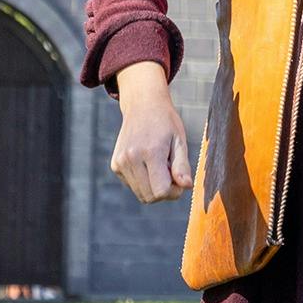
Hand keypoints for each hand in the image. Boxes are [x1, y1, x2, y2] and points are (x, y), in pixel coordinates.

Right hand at [111, 61, 194, 203]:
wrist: (143, 105)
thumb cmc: (166, 122)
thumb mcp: (179, 140)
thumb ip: (182, 165)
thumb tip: (186, 186)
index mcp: (150, 152)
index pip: (161, 191)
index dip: (174, 191)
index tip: (180, 178)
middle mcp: (131, 158)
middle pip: (150, 197)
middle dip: (164, 190)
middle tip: (171, 170)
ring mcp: (120, 162)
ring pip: (140, 194)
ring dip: (153, 186)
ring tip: (160, 164)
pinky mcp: (115, 165)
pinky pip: (133, 185)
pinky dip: (143, 180)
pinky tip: (148, 162)